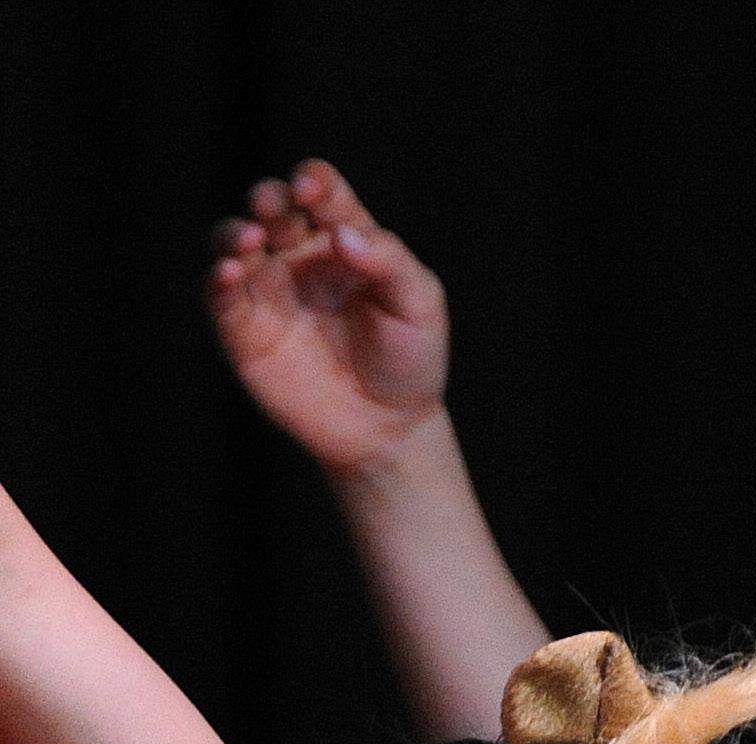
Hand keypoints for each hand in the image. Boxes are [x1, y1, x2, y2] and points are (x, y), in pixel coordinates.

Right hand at [207, 160, 448, 473]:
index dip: (314, 183)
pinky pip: (220, 295)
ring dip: (235, 231)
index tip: (314, 192)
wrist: (388, 430)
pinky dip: (218, 278)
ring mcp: (269, 290)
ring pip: (234, 240)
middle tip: (275, 207)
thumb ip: (389, 261)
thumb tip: (342, 234)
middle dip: (270, 198)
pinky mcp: (245, 329)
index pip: (321, 192)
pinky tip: (229, 271)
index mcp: (344, 238)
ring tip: (251, 238)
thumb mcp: (418, 305)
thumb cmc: (410, 360)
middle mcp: (300, 256)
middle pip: (272, 206)